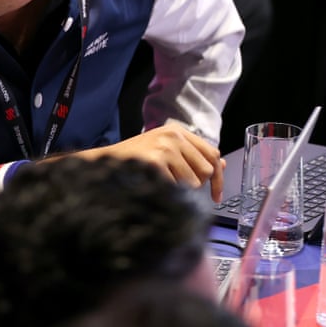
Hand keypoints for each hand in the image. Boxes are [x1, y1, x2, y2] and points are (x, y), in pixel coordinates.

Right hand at [85, 124, 224, 201]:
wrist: (104, 162)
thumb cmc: (134, 159)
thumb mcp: (165, 151)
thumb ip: (192, 157)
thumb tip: (220, 165)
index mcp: (177, 131)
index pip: (211, 154)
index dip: (218, 177)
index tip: (216, 195)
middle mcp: (173, 136)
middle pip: (206, 169)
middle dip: (197, 184)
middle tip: (179, 187)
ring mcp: (164, 147)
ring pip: (194, 181)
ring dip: (180, 189)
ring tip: (161, 182)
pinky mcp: (156, 161)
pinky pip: (177, 187)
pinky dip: (168, 192)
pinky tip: (154, 185)